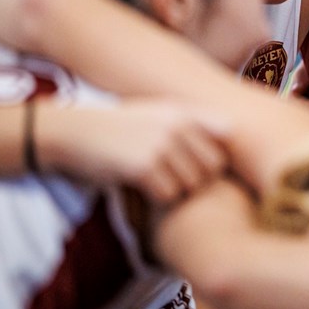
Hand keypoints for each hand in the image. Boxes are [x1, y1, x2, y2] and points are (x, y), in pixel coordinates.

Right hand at [38, 98, 230, 203]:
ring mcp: (162, 145)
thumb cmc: (122, 126)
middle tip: (172, 177)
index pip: (226, 140)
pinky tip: (141, 186)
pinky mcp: (144, 167)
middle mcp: (178, 125)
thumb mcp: (159, 111)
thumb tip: (232, 129)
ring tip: (155, 179)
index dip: (216, 158)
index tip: (200, 164)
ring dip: (176, 189)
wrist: (76, 133)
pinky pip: (168, 195)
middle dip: (198, 178)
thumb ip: (195, 119)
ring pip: (192, 184)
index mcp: (184, 111)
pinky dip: (157, 198)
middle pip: (212, 168)